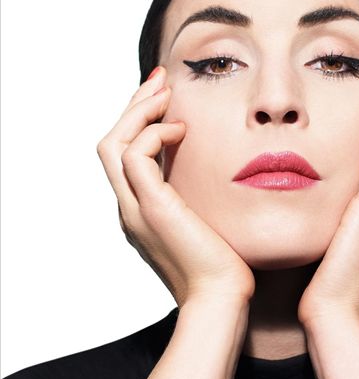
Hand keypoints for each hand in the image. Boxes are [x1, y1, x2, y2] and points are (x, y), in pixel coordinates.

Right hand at [96, 66, 255, 306]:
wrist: (223, 298)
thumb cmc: (226, 266)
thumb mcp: (210, 221)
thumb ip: (203, 196)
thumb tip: (222, 170)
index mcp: (142, 210)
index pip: (125, 154)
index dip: (140, 120)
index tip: (166, 95)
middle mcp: (130, 208)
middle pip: (111, 143)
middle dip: (135, 106)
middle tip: (162, 79)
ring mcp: (134, 209)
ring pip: (112, 144)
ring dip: (138, 112)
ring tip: (167, 93)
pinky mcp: (150, 209)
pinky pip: (133, 156)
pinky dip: (152, 134)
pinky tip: (181, 129)